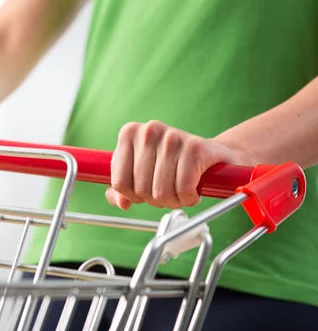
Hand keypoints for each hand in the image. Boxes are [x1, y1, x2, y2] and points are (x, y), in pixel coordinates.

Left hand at [106, 121, 243, 209]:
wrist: (213, 155)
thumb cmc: (172, 165)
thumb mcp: (141, 173)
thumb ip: (123, 190)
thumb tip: (122, 203)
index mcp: (129, 133)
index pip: (119, 182)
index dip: (133, 196)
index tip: (145, 193)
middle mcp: (148, 130)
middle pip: (140, 189)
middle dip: (155, 200)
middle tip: (168, 193)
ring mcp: (172, 136)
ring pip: (161, 192)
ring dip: (173, 202)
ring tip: (180, 193)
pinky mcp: (195, 147)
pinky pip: (183, 189)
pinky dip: (188, 199)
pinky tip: (193, 192)